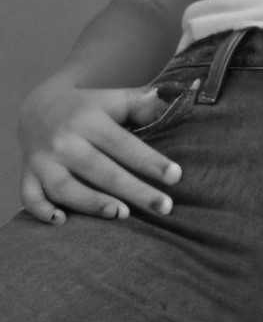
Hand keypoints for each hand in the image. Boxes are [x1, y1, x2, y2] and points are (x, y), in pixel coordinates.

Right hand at [17, 79, 183, 224]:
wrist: (38, 108)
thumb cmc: (88, 108)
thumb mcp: (113, 99)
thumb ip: (141, 103)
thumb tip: (171, 105)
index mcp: (89, 120)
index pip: (124, 144)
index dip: (150, 161)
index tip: (176, 176)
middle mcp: (64, 141)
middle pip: (101, 171)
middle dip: (134, 190)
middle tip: (164, 207)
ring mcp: (43, 161)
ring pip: (66, 188)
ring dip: (93, 203)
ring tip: (123, 214)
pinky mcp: (27, 176)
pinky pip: (31, 197)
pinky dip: (43, 211)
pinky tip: (62, 222)